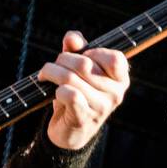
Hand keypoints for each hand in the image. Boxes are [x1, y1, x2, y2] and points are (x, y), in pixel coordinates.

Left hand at [37, 31, 129, 149]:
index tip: (81, 58)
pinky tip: (55, 93)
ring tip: (46, 76)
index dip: (93, 53)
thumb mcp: (78, 69)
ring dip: (52, 73)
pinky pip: (68, 95)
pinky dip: (57, 91)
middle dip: (62, 60)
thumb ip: (77, 49)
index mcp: (120, 79)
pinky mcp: (84, 118)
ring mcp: (101, 108)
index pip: (114, 58)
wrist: (70, 130)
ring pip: (70, 78)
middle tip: (52, 67)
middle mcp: (115, 94)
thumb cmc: (77, 93)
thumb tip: (72, 38)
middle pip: (84, 64)